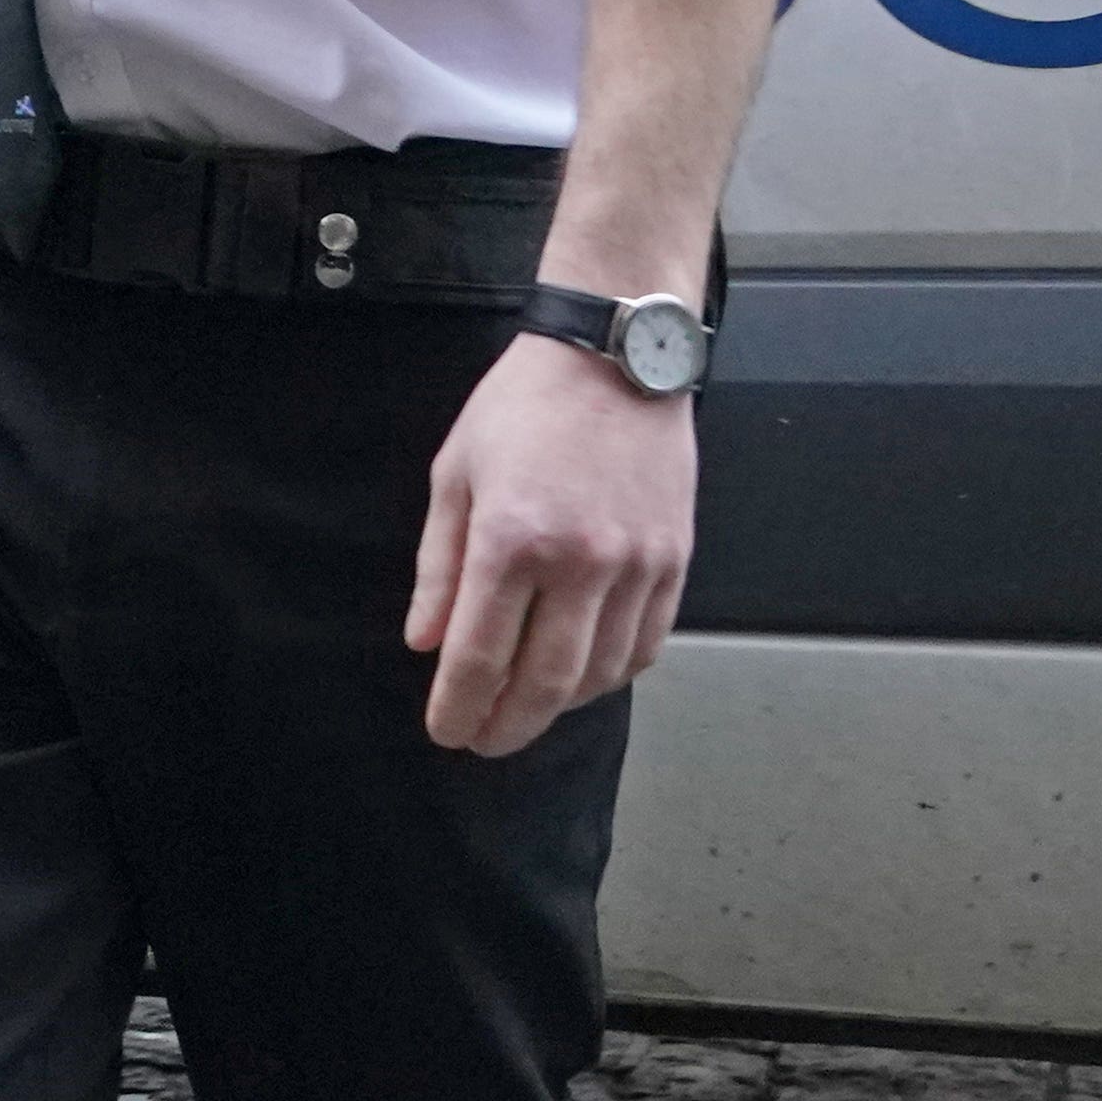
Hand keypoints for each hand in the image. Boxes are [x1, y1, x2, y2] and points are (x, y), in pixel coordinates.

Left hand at [404, 333, 695, 756]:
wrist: (613, 359)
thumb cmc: (522, 408)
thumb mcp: (456, 476)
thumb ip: (439, 569)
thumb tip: (426, 644)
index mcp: (513, 539)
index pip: (481, 656)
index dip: (459, 707)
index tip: (445, 732)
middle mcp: (581, 562)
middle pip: (545, 683)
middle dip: (506, 726)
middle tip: (482, 741)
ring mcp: (637, 566)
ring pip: (600, 675)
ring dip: (559, 708)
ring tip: (526, 711)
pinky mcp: (674, 562)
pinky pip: (646, 646)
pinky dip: (611, 675)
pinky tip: (582, 677)